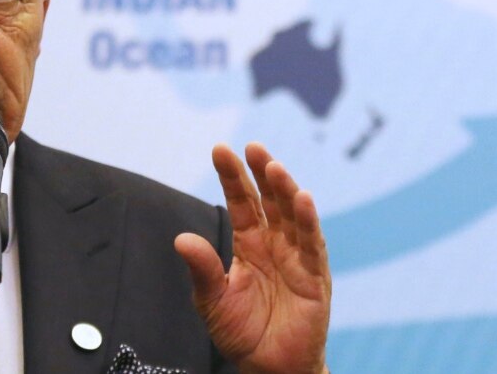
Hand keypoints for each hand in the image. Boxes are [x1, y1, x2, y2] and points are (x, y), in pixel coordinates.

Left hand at [175, 143, 330, 373]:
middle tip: (252, 146)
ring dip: (285, 190)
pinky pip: (312, 245)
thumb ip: (202, 270)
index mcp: (249, 244)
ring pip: (293, 216)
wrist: (269, 367)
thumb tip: (180, 238)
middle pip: (270, 201)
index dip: (233, 177)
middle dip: (261, 173)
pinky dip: (308, 221)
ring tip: (273, 167)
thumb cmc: (242, 332)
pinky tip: (303, 198)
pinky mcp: (316, 278)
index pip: (242, 203)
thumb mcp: (213, 300)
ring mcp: (297, 258)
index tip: (220, 149)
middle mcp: (275, 244)